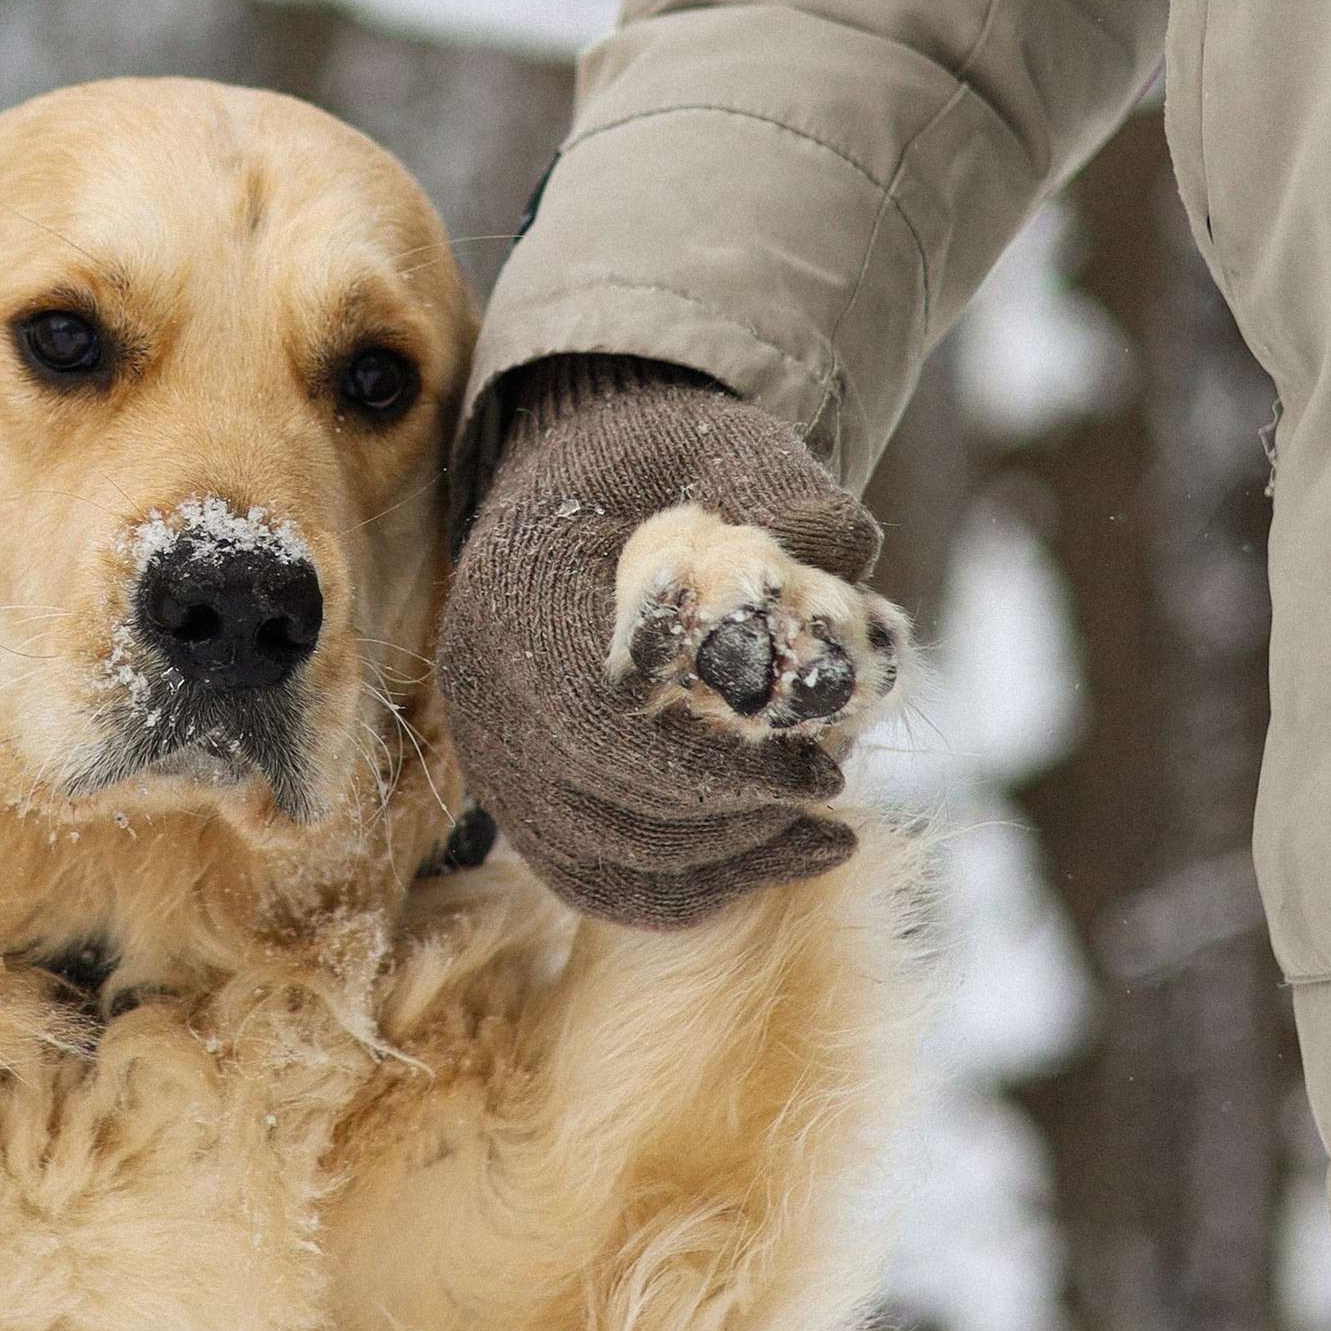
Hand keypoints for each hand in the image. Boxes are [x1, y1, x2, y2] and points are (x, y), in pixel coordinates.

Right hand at [437, 363, 902, 927]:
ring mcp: (495, 760)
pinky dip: (696, 885)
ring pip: (608, 865)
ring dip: (729, 859)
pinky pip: (602, 883)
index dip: (717, 770)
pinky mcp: (523, 804)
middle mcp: (487, 693)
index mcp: (520, 598)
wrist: (582, 480)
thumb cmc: (658, 464)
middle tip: (832, 781)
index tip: (820, 769)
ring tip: (820, 820)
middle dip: (739, 816)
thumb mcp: (726, 445)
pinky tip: (783, 853)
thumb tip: (843, 554)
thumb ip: (784, 492)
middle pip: (610, 810)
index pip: (603, 726)